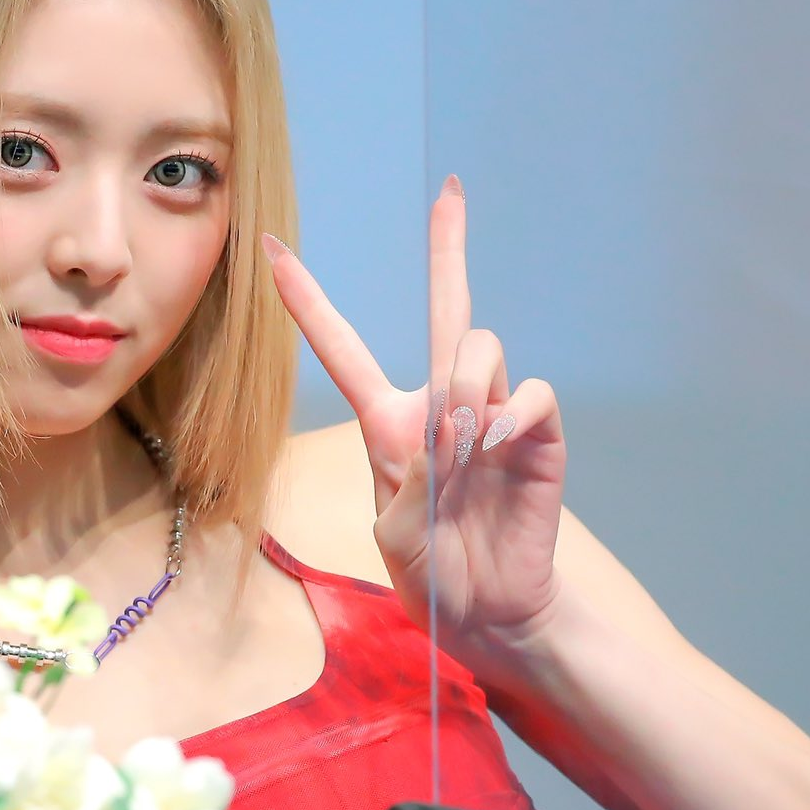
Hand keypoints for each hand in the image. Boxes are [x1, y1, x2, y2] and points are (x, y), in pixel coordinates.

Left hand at [260, 175, 568, 692]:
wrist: (490, 616)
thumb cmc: (433, 577)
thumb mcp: (394, 532)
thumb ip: (412, 474)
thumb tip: (458, 425)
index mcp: (388, 423)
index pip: (342, 347)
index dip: (306, 299)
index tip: (271, 248)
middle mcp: (442, 404)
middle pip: (444, 308)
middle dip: (448, 248)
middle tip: (449, 193)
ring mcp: (493, 414)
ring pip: (478, 346)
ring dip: (464, 387)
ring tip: (462, 449)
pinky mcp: (538, 434)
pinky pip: (532, 391)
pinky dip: (512, 412)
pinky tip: (495, 445)